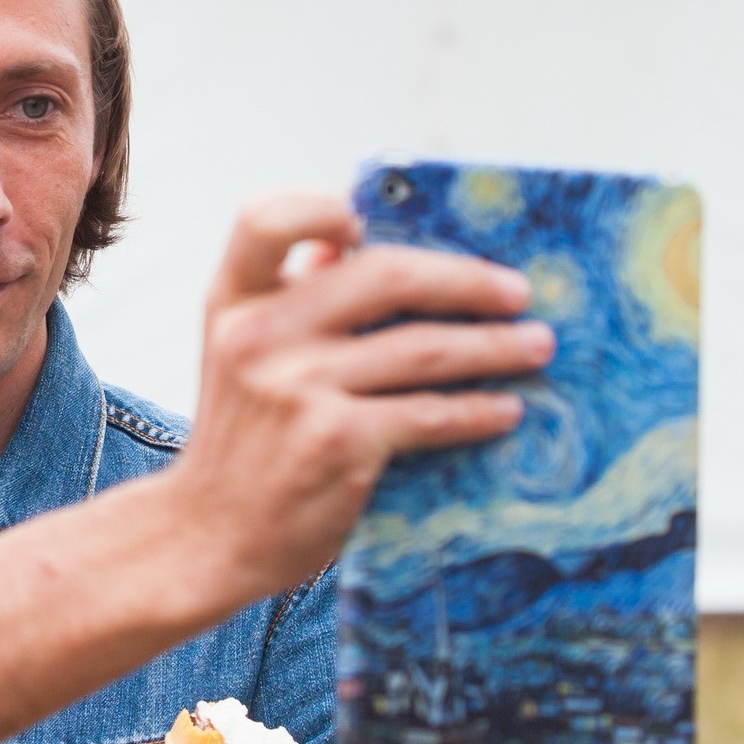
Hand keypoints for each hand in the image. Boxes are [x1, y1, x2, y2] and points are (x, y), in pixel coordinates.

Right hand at [173, 190, 550, 598]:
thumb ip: (293, 302)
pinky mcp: (336, 441)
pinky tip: (505, 409)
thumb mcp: (242, 356)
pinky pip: (429, 413)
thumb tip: (369, 245)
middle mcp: (259, 335)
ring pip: (423, 347)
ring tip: (535, 346)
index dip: (319, 210)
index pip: (264, 219)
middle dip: (464, 279)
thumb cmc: (243, 438)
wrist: (209, 533)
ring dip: (494, 346)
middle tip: (516, 292)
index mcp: (232, 301)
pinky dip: (478, 410)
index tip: (371, 224)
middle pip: (382, 273)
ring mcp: (297, 387)